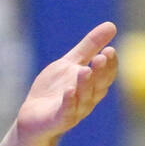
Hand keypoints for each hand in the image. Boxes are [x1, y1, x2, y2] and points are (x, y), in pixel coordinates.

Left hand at [15, 22, 118, 140]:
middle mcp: (88, 99)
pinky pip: (67, 112)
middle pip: (98, 86)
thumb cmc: (54, 90)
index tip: (110, 49)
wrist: (33, 117)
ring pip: (84, 98)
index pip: (106, 75)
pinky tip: (69, 91)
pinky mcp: (58, 120)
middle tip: (101, 57)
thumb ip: (89, 47)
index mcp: (93, 85)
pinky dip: (69, 102)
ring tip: (85, 70)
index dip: (110, 64)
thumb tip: (111, 25)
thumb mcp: (70, 63)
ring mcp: (74, 111)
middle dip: (101, 72)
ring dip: (85, 85)